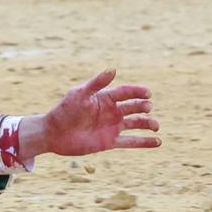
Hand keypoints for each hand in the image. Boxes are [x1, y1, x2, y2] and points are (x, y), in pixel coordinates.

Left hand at [21, 70, 160, 160]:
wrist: (53, 134)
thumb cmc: (64, 111)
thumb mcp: (79, 95)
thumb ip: (96, 83)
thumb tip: (113, 69)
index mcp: (104, 98)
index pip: (125, 92)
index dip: (137, 91)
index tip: (148, 93)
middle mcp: (111, 111)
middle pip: (134, 107)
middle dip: (144, 106)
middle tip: (147, 107)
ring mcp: (112, 127)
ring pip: (136, 124)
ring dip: (148, 124)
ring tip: (155, 126)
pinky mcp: (110, 141)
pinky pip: (131, 142)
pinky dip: (145, 142)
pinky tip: (158, 142)